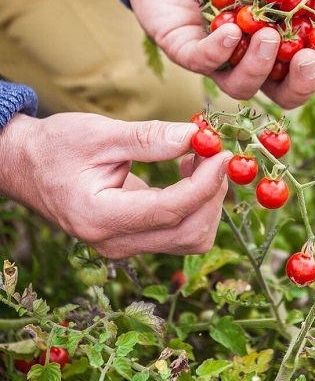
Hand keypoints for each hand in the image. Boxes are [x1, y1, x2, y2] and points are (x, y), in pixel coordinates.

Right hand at [0, 113, 230, 257]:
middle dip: (212, 194)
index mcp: (100, 218)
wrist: (26, 166)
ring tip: (201, 161)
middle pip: (189, 234)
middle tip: (214, 153)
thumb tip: (195, 136)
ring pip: (190, 239)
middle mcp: (114, 242)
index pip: (170, 211)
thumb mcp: (99, 134)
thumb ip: (148, 138)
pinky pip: (179, 232)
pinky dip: (196, 205)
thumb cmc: (56, 146)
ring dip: (208, 201)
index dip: (205, 183)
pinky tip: (189, 174)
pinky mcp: (133, 239)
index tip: (222, 153)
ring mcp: (124, 246)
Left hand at [124, 0, 314, 110]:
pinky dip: (219, 50)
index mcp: (288, 40)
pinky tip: (230, 29)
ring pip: (242, 86)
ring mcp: (220, 59)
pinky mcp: (184, 50)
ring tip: (269, 35)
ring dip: (260, 67)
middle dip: (302, 83)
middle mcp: (255, 59)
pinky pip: (202, 61)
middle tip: (309, 58)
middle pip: (285, 93)